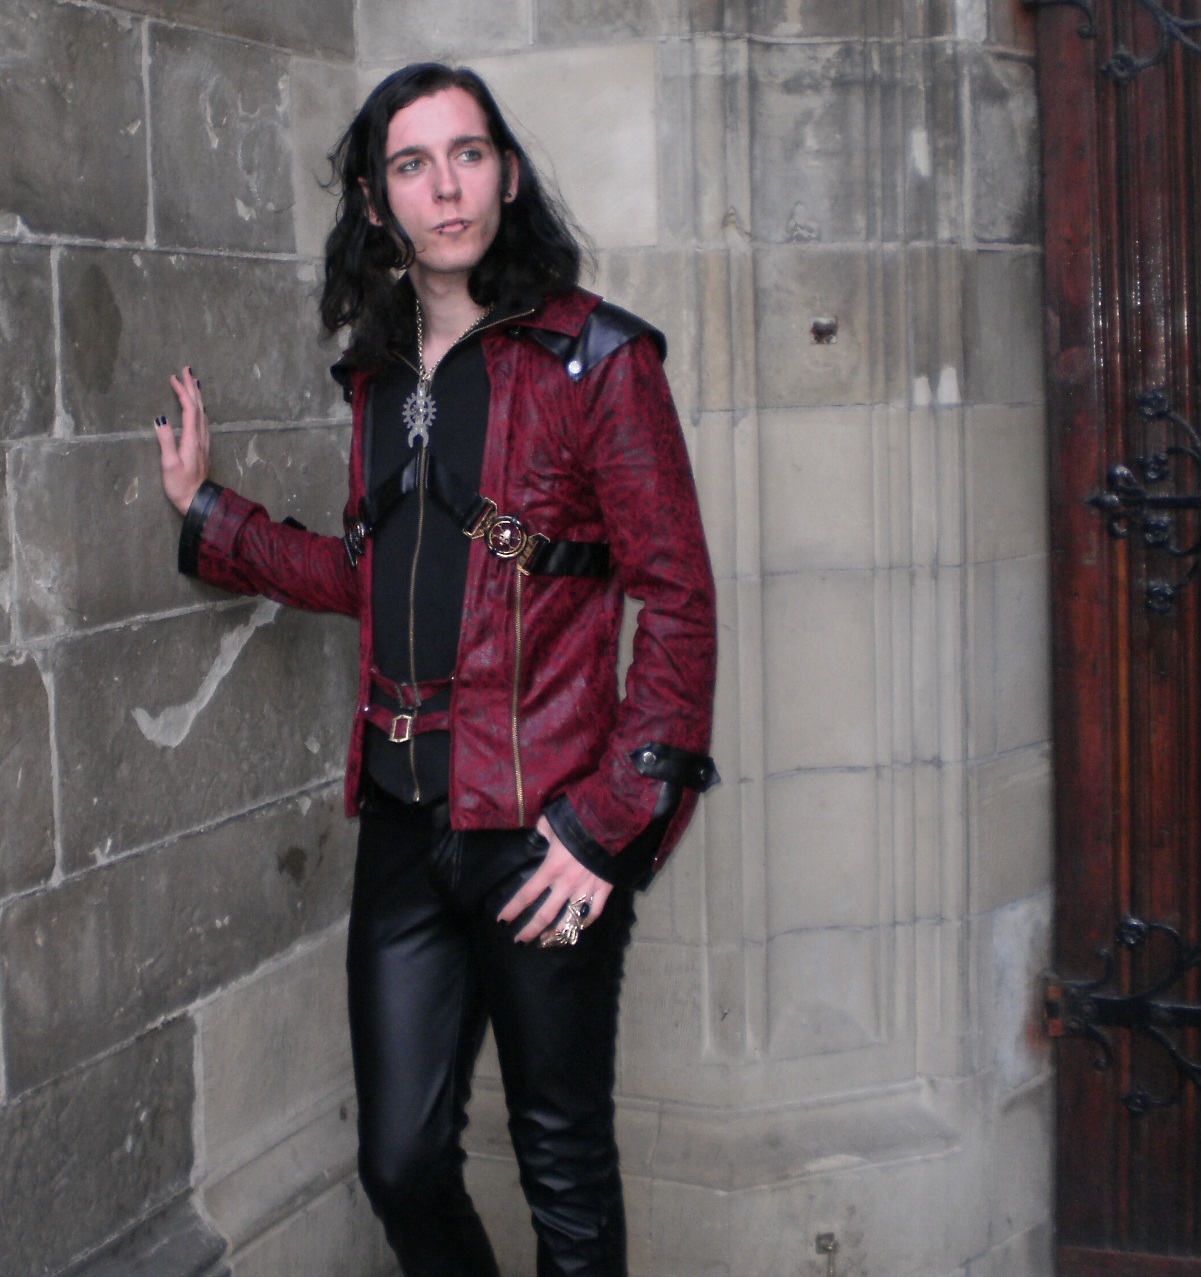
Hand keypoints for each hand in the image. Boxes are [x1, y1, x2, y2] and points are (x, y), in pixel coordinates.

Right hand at [155, 366, 210, 515]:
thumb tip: (160, 418)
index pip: (189, 409)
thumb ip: (166, 440)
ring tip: (193, 383)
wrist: (197, 501)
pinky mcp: (202, 449)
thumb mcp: (169, 464)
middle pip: (198, 407)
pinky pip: (203, 422)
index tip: (174, 377)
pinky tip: (198, 409)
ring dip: (197, 396)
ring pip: (202, 413)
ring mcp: (203, 443)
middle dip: (192, 388)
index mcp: (192, 439)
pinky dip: (199, 409)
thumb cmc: (180, 485)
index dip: (183, 392)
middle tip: (187, 370)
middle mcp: (200, 438)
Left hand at [497, 816, 613, 944]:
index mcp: (551, 868)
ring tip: (549, 940)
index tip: (502, 919)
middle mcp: (566, 884)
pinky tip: (578, 927)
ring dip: (557, 932)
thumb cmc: (578, 822)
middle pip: (545, 914)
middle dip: (530, 929)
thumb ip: (543, 831)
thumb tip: (539, 836)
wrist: (611, 823)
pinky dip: (585, 922)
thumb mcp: (553, 822)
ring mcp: (586, 889)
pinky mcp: (604, 889)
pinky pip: (594, 912)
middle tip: (520, 939)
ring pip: (570, 919)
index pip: (527, 894)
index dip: (513, 909)